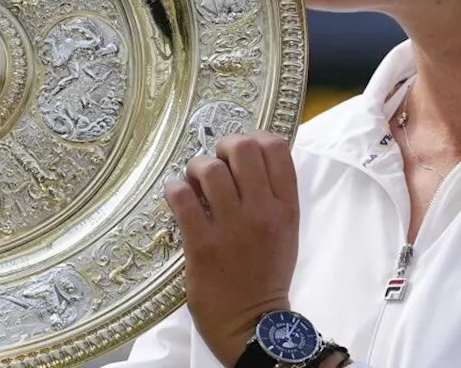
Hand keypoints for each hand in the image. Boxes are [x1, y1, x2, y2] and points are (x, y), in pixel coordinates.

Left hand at [164, 131, 300, 365]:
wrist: (252, 323)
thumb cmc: (266, 275)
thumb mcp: (286, 232)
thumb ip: (273, 196)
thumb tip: (248, 157)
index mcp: (286, 208)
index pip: (275, 148)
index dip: (253, 137)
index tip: (240, 150)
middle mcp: (261, 212)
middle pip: (242, 148)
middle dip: (222, 147)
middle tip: (215, 164)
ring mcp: (231, 227)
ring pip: (209, 168)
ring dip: (195, 168)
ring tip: (194, 184)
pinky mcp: (201, 243)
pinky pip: (181, 196)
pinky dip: (175, 189)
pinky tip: (179, 199)